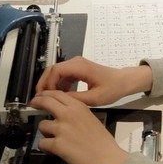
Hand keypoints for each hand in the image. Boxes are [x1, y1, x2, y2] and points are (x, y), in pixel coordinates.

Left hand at [30, 90, 128, 163]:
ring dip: (45, 132)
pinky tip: (53, 150)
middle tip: (33, 106)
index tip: (40, 97)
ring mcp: (61, 129)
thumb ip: (76, 113)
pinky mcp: (57, 145)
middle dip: (36, 103)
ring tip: (53, 138)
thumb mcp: (90, 118)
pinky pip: (42, 143)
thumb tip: (61, 113)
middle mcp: (68, 114)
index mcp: (78, 106)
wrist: (107, 159)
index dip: (45, 94)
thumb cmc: (102, 141)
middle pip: (45, 102)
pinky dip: (46, 147)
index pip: (56, 94)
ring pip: (42, 125)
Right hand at [35, 56, 151, 105]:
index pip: (56, 71)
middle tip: (39, 98)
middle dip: (44, 83)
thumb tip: (58, 101)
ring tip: (46, 100)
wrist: (123, 81)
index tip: (43, 97)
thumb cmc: (112, 89)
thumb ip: (75, 98)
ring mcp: (77, 65)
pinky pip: (63, 75)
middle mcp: (76, 62)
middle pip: (53, 69)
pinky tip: (57, 96)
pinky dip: (58, 85)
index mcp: (80, 67)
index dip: (47, 83)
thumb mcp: (94, 98)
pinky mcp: (78, 69)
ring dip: (50, 85)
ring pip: (56, 72)